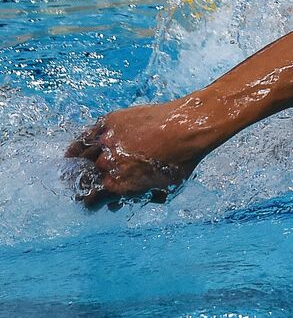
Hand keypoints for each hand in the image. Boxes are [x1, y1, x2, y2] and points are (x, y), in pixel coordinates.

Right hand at [67, 100, 207, 207]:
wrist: (190, 126)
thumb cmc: (183, 158)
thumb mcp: (167, 187)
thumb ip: (146, 196)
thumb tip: (130, 204)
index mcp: (120, 185)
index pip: (92, 199)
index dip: (90, 202)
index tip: (90, 202)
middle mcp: (108, 165)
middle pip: (83, 180)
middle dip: (81, 186)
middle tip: (80, 186)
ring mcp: (107, 142)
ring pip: (81, 158)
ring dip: (74, 166)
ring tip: (69, 170)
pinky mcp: (110, 122)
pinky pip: (86, 136)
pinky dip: (77, 145)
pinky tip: (73, 151)